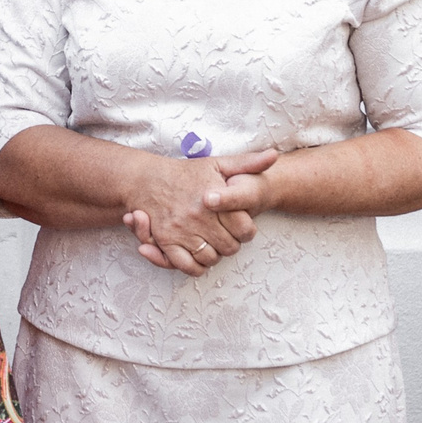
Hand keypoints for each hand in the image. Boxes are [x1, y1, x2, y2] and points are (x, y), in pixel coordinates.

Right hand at [120, 148, 278, 275]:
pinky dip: (197, 266)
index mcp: (214, 200)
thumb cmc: (186, 173)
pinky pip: (188, 266)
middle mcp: (198, 217)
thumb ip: (248, 163)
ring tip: (212, 243)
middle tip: (226, 234)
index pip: (245, 229)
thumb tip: (274, 156)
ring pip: (211, 259)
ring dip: (214, 255)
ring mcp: (181, 232)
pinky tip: (199, 254)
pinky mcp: (166, 242)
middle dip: (231, 243)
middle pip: (230, 248)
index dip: (246, 230)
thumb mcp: (218, 164)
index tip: (240, 225)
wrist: (147, 180)